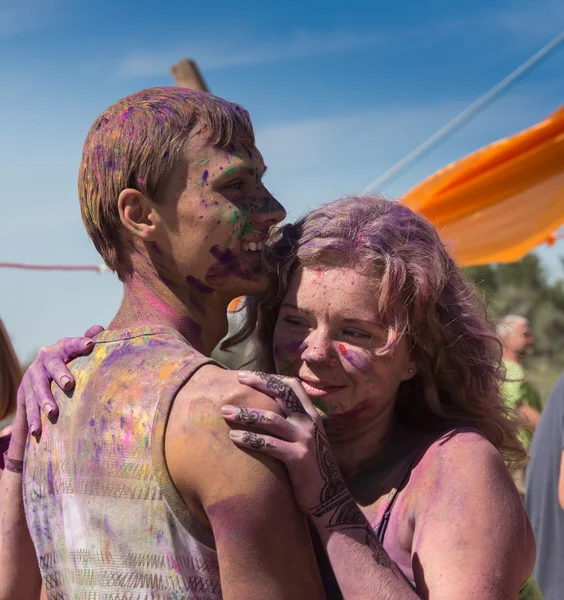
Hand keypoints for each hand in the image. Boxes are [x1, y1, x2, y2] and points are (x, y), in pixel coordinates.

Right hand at [18, 325, 103, 435]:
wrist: (40, 372)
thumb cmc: (69, 361)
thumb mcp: (77, 350)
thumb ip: (88, 339)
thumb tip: (99, 328)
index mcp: (61, 348)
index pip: (71, 343)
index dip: (79, 343)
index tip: (90, 344)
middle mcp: (44, 360)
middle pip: (52, 366)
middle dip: (60, 374)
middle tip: (69, 384)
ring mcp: (32, 376)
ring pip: (37, 388)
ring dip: (44, 401)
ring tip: (53, 413)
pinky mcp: (24, 392)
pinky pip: (28, 406)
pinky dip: (32, 419)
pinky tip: (36, 431)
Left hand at [221, 371, 348, 517]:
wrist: (330, 498)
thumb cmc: (311, 468)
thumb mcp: (306, 439)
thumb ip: (292, 423)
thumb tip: (267, 409)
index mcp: (311, 415)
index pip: (292, 386)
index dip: (271, 378)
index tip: (250, 376)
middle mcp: (310, 422)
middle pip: (282, 394)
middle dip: (259, 383)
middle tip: (238, 380)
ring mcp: (305, 439)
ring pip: (271, 419)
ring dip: (245, 414)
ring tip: (225, 413)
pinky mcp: (298, 458)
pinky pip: (269, 444)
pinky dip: (249, 439)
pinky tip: (234, 437)